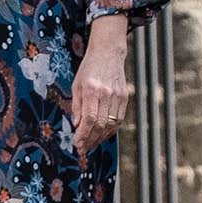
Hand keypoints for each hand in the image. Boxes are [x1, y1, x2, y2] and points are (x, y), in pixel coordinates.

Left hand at [70, 14, 134, 152]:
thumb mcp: (77, 85)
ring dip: (101, 138)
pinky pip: (118, 119)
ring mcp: (118, 96)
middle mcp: (106, 94)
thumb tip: (76, 125)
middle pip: (100, 124)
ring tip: (91, 144)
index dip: (84, 135)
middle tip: (83, 149)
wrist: (108, 53)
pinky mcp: (124, 97)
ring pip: (111, 124)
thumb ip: (77, 106)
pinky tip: (102, 134)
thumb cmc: (89, 68)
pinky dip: (111, 130)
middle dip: (91, 140)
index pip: (89, 119)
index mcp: (92, 90)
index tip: (78, 144)